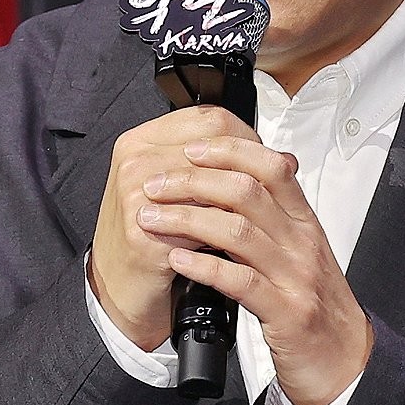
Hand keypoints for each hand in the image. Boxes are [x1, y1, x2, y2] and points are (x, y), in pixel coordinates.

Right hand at [89, 105, 262, 350]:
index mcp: (142, 139)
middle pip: (214, 149)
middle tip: (267, 194)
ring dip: (239, 204)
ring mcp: (135, 192)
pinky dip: (225, 234)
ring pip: (212, 184)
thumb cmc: (152, 235)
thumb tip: (284, 160)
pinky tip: (237, 244)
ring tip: (256, 219)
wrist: (120, 287)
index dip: (246, 137)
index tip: (262, 161)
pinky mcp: (143, 229)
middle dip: (248, 171)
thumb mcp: (184, 190)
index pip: (210, 118)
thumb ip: (221, 165)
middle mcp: (135, 159)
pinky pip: (202, 225)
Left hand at [133, 109, 373, 404]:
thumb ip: (273, 216)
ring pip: (238, 231)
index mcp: (304, 221)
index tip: (190, 149)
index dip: (228, 151)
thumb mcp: (299, 250)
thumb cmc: (315, 304)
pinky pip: (240, 281)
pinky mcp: (286, 313)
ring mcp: (296, 276)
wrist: (346, 361)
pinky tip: (177, 259)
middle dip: (194, 181)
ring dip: (187, 219)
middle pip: (247, 191)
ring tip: (152, 218)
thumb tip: (233, 179)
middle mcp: (302, 241)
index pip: (270, 166)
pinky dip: (204, 266)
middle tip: (156, 184)